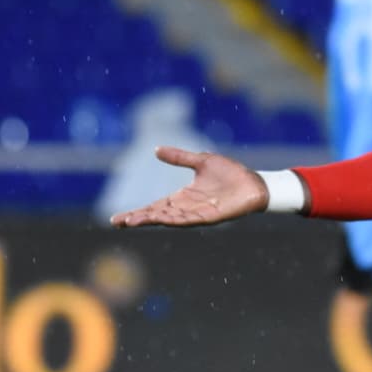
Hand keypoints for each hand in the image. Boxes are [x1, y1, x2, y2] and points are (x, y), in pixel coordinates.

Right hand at [110, 146, 268, 227]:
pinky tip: (163, 219)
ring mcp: (198, 213)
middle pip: (157, 215)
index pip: (154, 206)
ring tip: (134, 221)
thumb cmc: (231, 173)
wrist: (254, 182)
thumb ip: (180, 157)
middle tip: (119, 222)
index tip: (117, 218)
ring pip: (170, 219)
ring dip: (153, 219)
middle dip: (139, 218)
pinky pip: (191, 219)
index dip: (137, 212)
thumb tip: (156, 149)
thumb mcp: (201, 161)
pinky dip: (176, 220)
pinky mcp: (211, 217)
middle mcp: (187, 207)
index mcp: (182, 196)